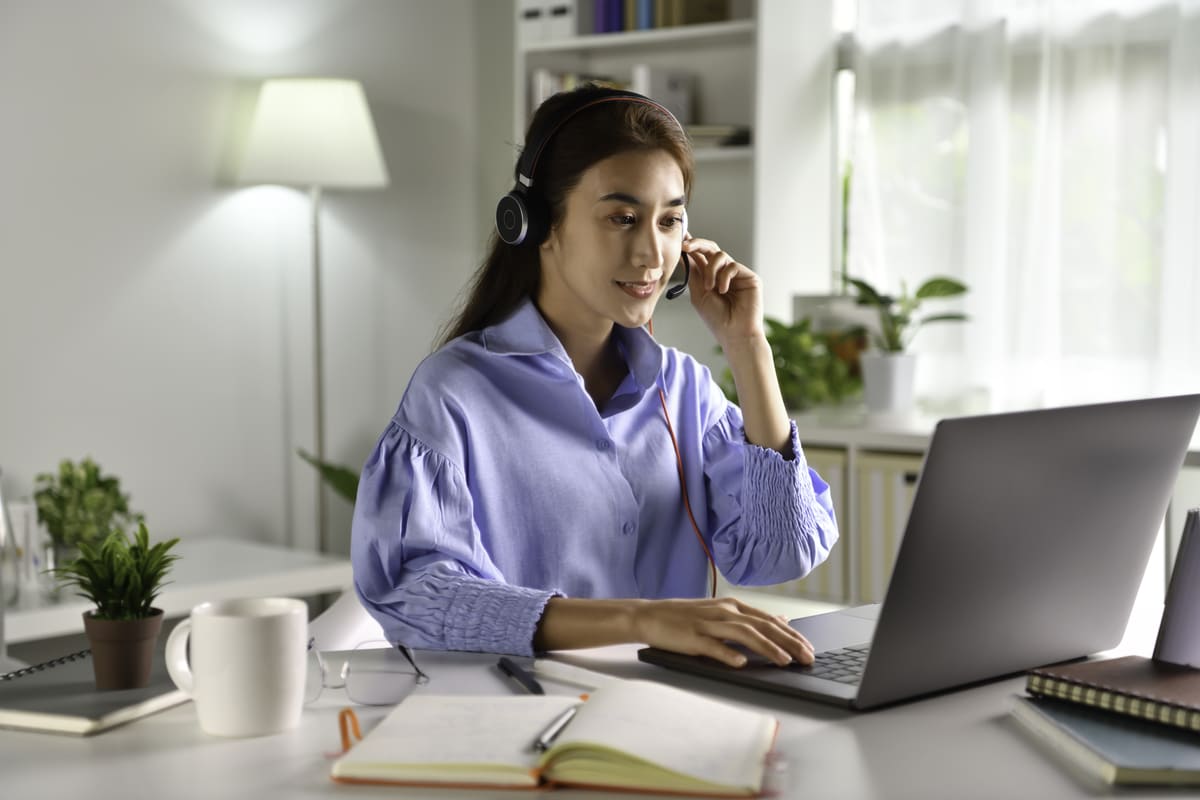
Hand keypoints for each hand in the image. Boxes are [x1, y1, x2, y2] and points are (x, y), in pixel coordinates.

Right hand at [631, 597, 813, 667]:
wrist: (650, 615)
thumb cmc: (686, 617)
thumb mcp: (721, 611)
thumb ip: (751, 617)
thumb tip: (782, 619)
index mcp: (732, 605)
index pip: (769, 619)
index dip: (791, 633)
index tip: (809, 648)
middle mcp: (724, 611)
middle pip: (762, 625)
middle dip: (788, 642)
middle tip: (806, 657)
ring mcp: (708, 624)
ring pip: (743, 634)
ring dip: (767, 647)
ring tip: (784, 661)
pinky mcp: (692, 637)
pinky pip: (713, 646)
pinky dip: (728, 654)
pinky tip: (741, 663)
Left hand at [682, 237, 763, 347]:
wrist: (734, 334)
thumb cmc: (717, 318)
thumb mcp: (699, 293)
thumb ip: (694, 273)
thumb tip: (684, 254)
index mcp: (711, 277)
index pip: (700, 256)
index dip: (690, 246)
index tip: (679, 240)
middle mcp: (724, 273)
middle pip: (711, 248)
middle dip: (697, 244)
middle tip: (685, 246)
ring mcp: (737, 274)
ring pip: (720, 255)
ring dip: (710, 270)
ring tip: (709, 287)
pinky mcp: (749, 277)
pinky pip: (733, 266)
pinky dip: (724, 277)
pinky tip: (723, 291)